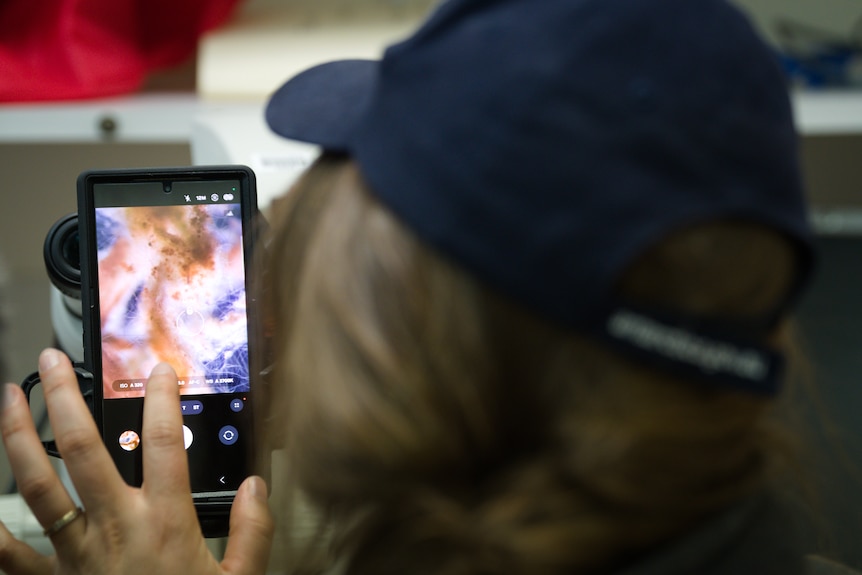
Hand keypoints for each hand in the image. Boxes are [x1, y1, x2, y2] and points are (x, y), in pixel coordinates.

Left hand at [0, 348, 273, 574]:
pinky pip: (12, 556)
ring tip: (9, 398)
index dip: (162, 399)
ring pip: (38, 486)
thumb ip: (253, 531)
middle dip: (66, 399)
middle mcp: (115, 527)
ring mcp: (75, 554)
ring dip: (19, 438)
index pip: (165, 442)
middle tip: (54, 362)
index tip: (158, 370)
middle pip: (82, 450)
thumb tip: (256, 486)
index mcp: (166, 522)